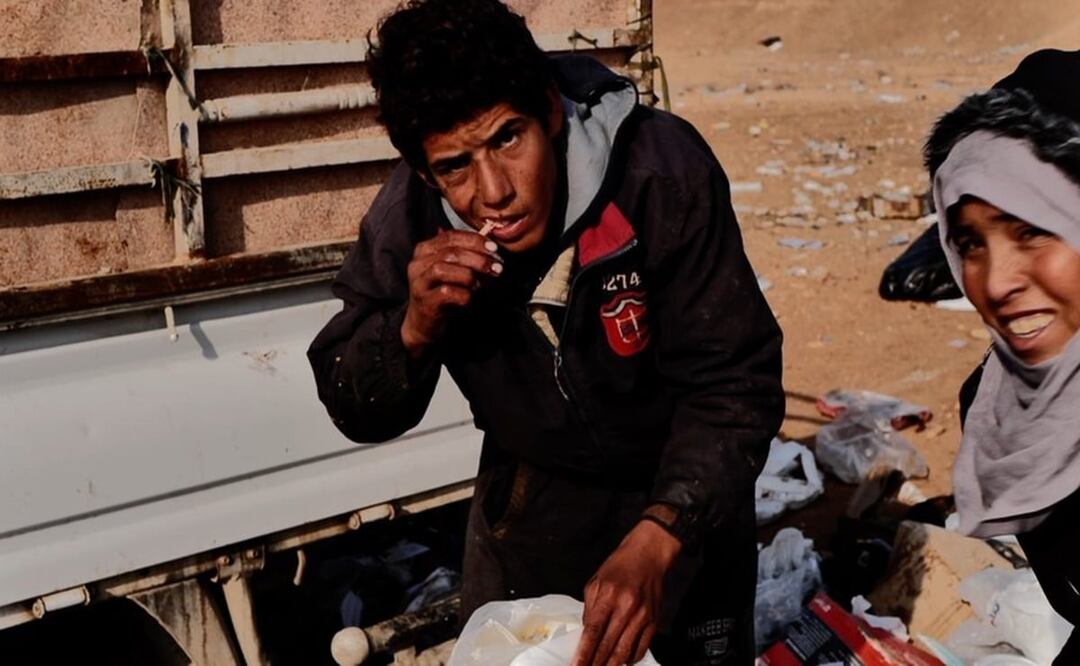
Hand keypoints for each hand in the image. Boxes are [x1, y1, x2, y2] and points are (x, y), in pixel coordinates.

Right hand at [401, 229, 501, 355]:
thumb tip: (490, 242)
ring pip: (443, 269)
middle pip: (450, 253)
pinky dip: (463, 294)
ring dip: (469, 276)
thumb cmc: (442, 293)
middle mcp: (418, 264)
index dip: (474, 240)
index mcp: (425, 250)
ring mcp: (418, 283)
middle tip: (497, 267)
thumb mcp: (454, 269)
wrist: (425, 323)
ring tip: (481, 285)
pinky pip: (446, 292)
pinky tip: (470, 298)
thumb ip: (466, 253)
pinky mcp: (424, 302)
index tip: (494, 248)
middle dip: (478, 259)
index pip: (450, 236)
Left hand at [573, 520, 681, 665]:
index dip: (584, 653)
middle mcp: (627, 607)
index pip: (594, 631)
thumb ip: (590, 609)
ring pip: (625, 651)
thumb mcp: (596, 582)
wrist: (649, 554)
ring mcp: (643, 616)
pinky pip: (641, 648)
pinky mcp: (654, 621)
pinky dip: (630, 659)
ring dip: (612, 665)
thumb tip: (586, 634)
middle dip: (596, 663)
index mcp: (608, 595)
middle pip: (609, 645)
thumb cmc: (620, 566)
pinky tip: (621, 661)